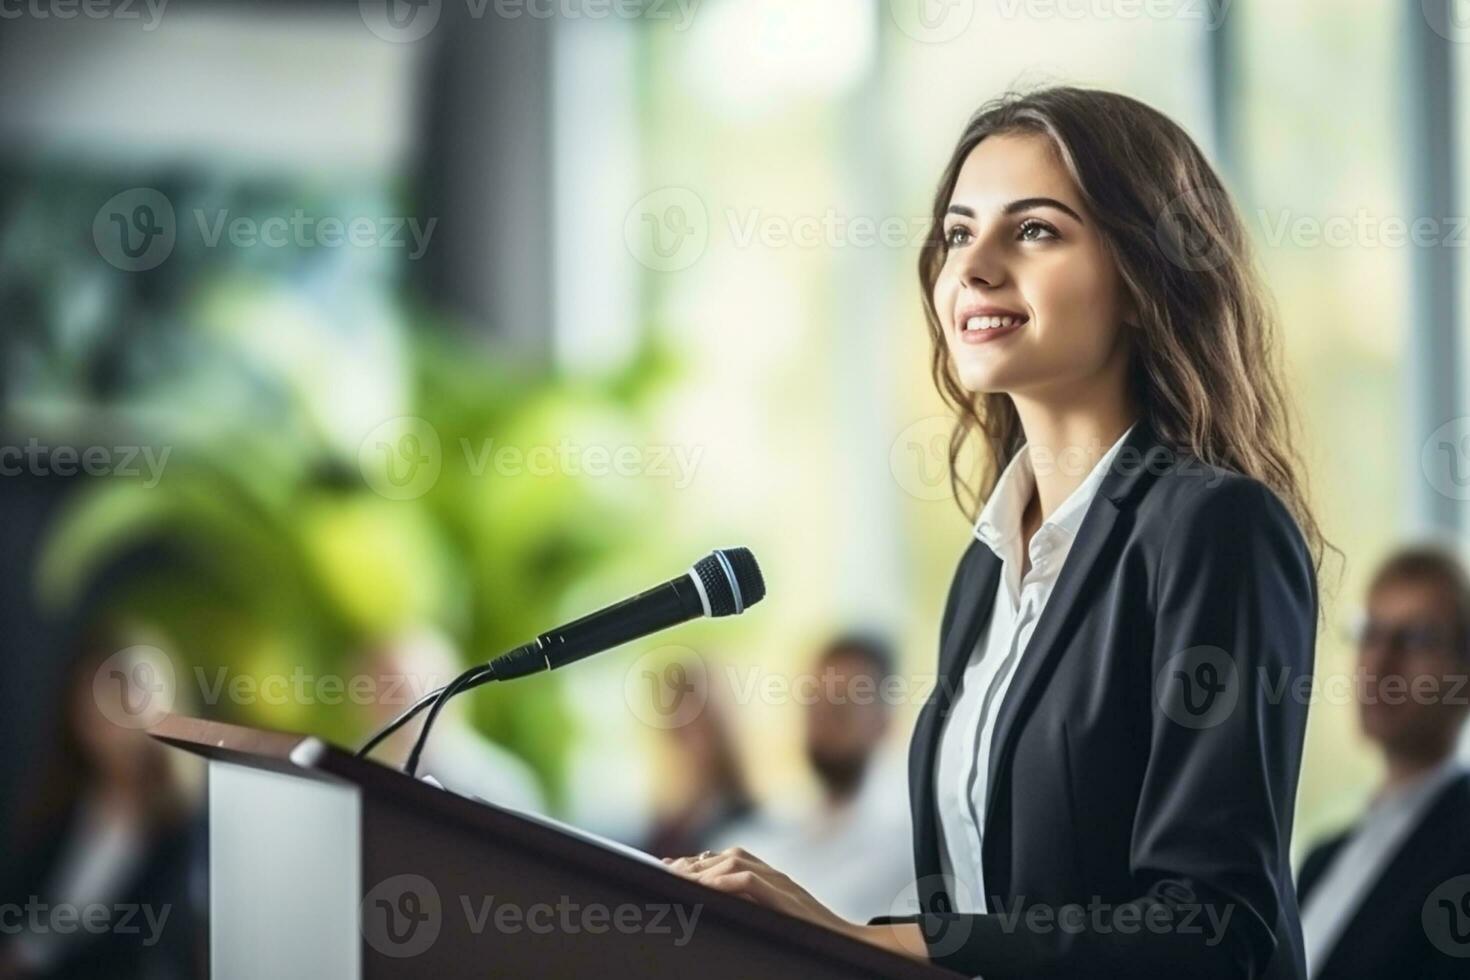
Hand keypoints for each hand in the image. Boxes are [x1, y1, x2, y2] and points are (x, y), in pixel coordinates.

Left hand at [664, 847, 930, 961]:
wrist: (851, 945)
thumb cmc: (814, 937)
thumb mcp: (778, 918)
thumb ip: (753, 905)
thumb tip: (717, 900)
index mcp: (771, 878)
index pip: (726, 858)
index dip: (695, 861)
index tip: (666, 868)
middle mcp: (775, 875)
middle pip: (724, 856)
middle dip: (691, 864)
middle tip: (663, 873)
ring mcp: (782, 884)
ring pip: (733, 862)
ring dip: (702, 869)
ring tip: (677, 880)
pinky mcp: (786, 898)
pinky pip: (750, 881)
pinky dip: (725, 882)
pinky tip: (706, 889)